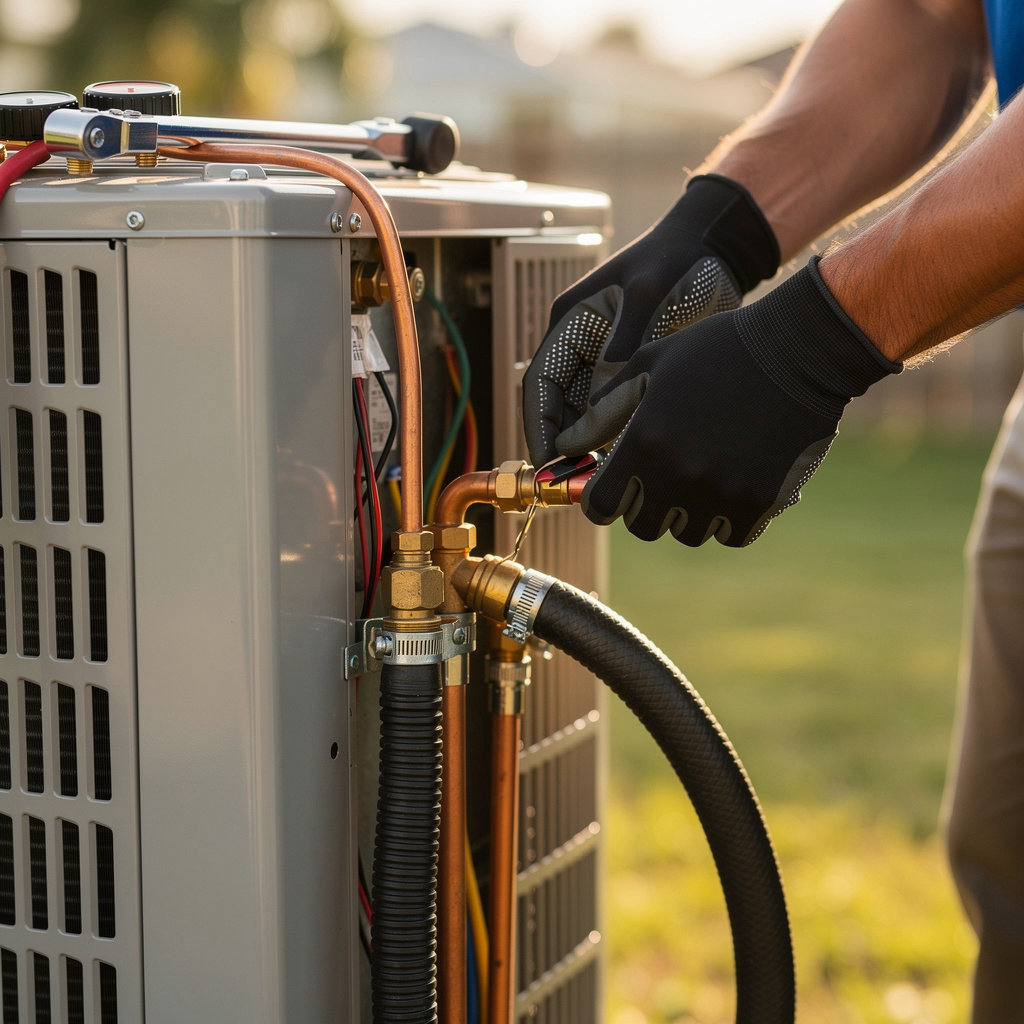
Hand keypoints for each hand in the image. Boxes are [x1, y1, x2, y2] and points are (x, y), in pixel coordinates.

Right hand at [522, 174, 778, 465]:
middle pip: (559, 406)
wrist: (715, 247)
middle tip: (574, 482)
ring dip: (589, 447)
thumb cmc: (677, 260)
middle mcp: (582, 345)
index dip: (537, 424)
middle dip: (563, 445)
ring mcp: (607, 361)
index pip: (538, 382)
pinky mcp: (633, 373)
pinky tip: (629, 461)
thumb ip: (621, 348)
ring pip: (586, 415)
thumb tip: (594, 408)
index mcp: (571, 322)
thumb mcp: (647, 295)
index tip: (546, 461)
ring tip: (601, 479)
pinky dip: (618, 438)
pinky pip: (616, 413)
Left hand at [557, 257, 901, 546]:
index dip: (601, 501)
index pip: (600, 506)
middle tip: (661, 480)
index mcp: (645, 441)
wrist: (798, 349)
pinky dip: (728, 519)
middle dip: (645, 507)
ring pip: (688, 533)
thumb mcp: (651, 365)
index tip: (612, 491)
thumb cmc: (716, 350)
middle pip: (642, 527)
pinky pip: (731, 534)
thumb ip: (604, 411)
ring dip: (688, 514)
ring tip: (702, 477)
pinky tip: (732, 486)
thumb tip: (564, 445)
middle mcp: (679, 474)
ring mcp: (721, 492)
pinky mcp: (761, 501)